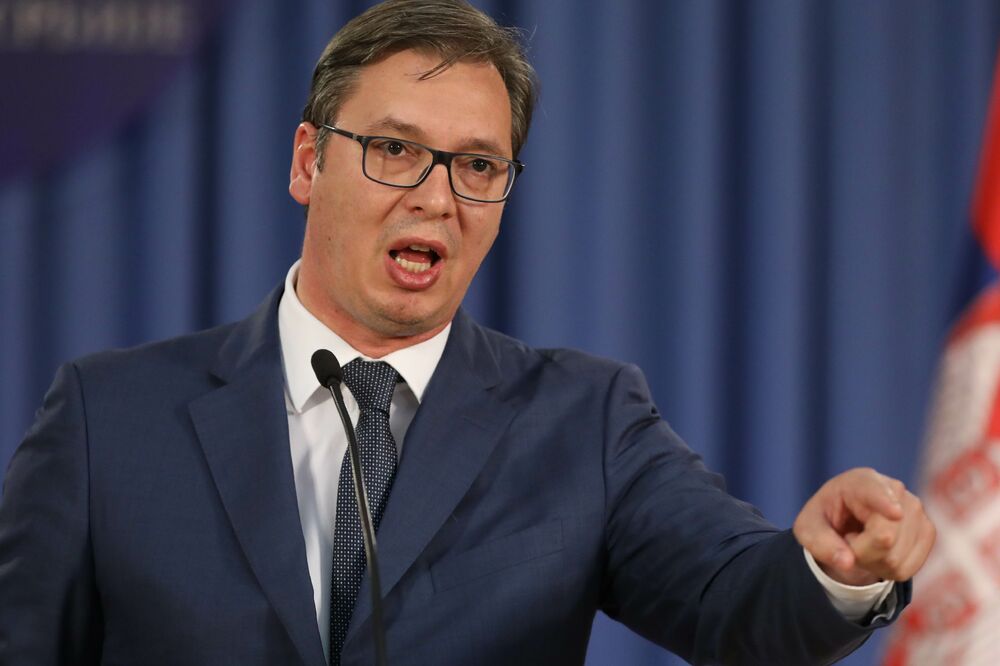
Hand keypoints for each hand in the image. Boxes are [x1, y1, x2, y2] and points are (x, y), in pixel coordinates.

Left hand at [793, 467, 935, 585]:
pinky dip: (890, 570)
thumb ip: (821, 543)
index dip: (884, 503)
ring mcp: (916, 509)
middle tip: (849, 542)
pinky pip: (910, 567)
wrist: (848, 521)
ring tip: (863, 545)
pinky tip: (880, 553)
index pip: (875, 491)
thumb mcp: (808, 529)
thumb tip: (847, 562)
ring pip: (898, 556)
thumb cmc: (825, 520)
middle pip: (884, 536)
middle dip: (861, 551)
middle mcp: (894, 490)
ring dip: (874, 562)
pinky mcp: (927, 530)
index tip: (895, 512)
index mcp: (859, 481)